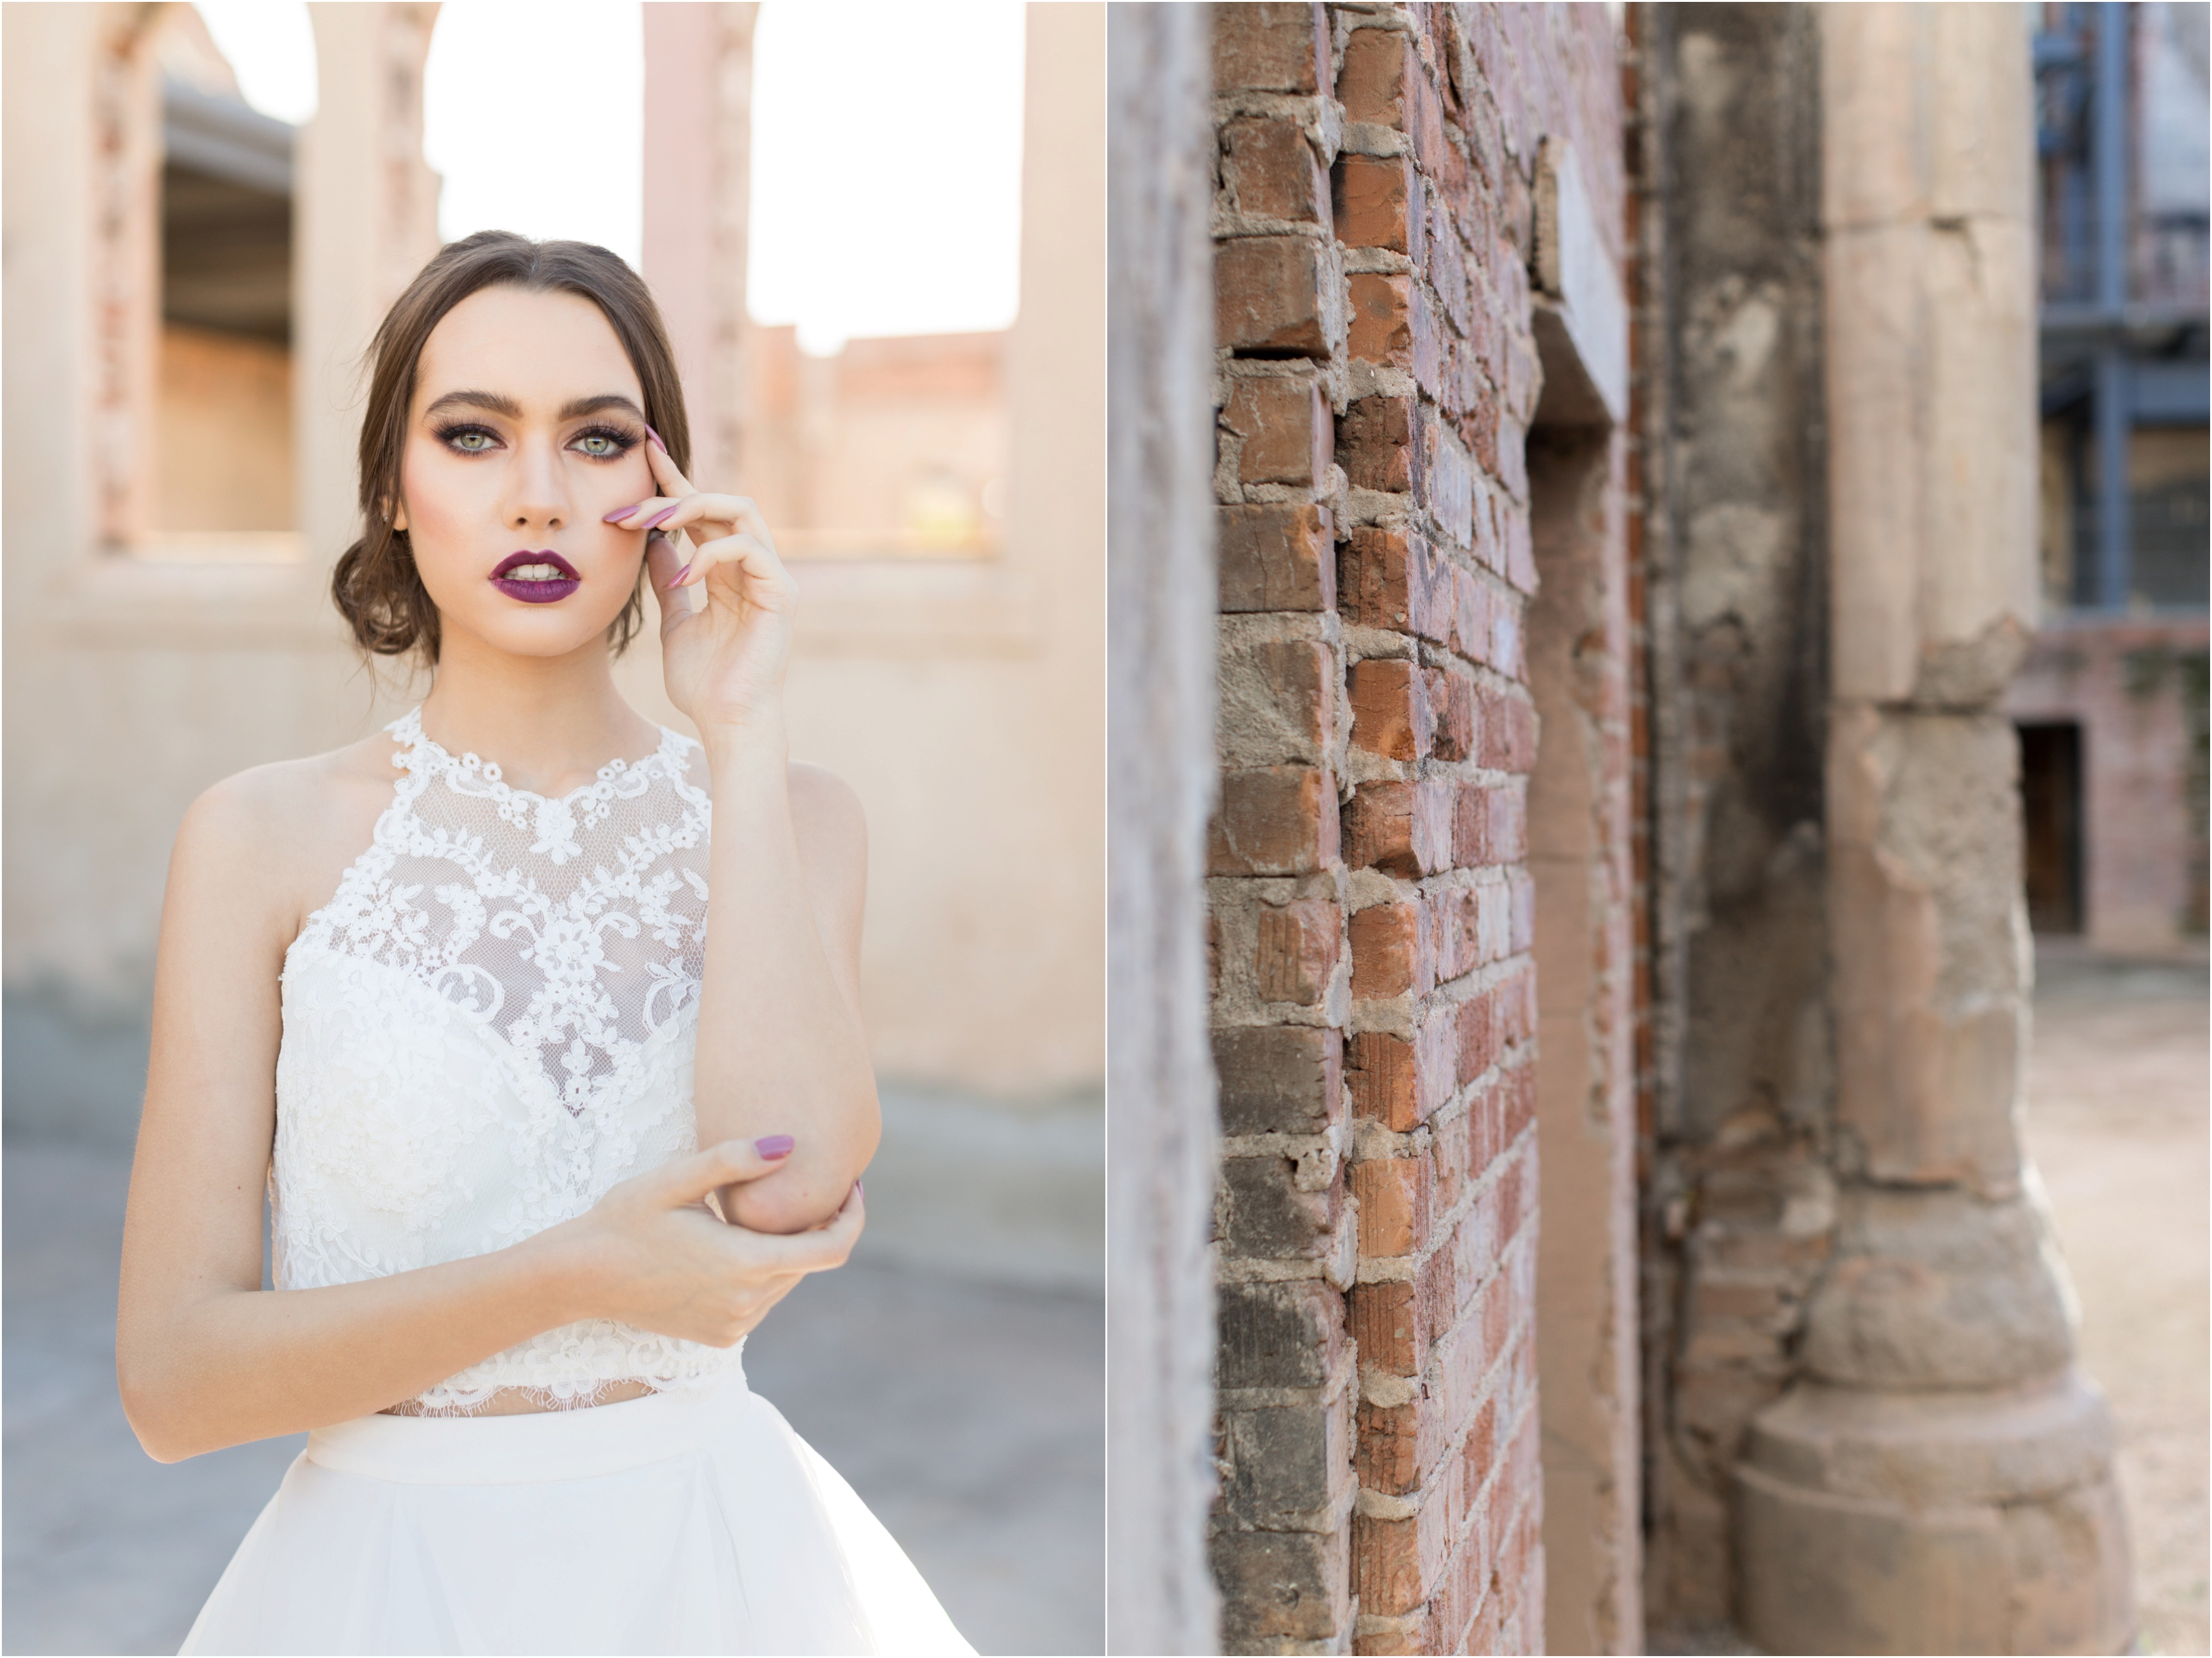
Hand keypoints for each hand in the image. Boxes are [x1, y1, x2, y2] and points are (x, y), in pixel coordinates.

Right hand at [553, 1139, 862, 1347]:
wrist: (581, 1275)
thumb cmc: (626, 1218)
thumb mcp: (677, 1178)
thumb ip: (734, 1159)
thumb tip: (788, 1145)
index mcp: (746, 1264)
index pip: (832, 1249)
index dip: (853, 1217)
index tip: (852, 1187)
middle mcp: (747, 1303)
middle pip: (810, 1262)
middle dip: (817, 1225)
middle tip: (810, 1186)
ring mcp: (734, 1325)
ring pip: (787, 1282)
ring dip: (786, 1250)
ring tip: (761, 1214)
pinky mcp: (720, 1336)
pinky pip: (762, 1301)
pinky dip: (762, 1274)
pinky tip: (732, 1246)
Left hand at [608, 440, 794, 741]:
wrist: (728, 723)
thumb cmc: (705, 683)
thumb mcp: (674, 621)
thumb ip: (668, 581)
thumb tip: (652, 544)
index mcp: (731, 571)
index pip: (702, 512)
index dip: (673, 478)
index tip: (642, 449)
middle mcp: (755, 567)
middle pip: (719, 502)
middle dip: (671, 494)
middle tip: (627, 507)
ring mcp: (772, 577)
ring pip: (740, 510)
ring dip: (692, 510)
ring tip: (652, 525)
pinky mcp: (781, 593)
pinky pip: (748, 548)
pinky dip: (710, 554)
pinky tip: (682, 575)